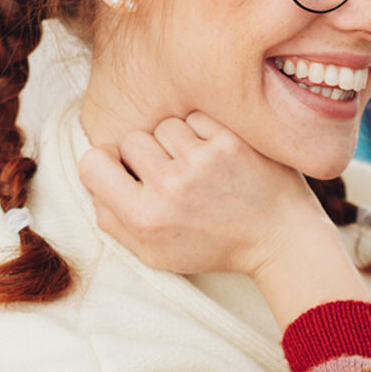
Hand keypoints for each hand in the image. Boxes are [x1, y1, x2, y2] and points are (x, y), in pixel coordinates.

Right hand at [77, 112, 363, 325]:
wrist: (279, 239)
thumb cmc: (214, 246)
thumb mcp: (155, 254)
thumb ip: (113, 220)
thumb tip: (94, 177)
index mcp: (144, 217)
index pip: (92, 163)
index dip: (106, 163)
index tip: (125, 170)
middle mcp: (170, 187)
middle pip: (131, 139)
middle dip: (147, 154)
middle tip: (172, 176)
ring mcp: (202, 161)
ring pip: (165, 126)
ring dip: (177, 142)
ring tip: (199, 168)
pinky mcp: (230, 141)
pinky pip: (196, 118)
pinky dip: (204, 133)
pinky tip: (218, 157)